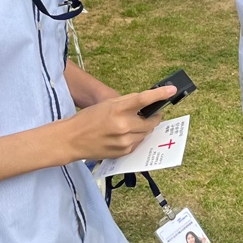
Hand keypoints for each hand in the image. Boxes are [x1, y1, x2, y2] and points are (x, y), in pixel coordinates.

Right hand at [57, 87, 174, 161]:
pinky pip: (138, 143)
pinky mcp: (124, 152)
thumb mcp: (107, 104)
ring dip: (144, 128)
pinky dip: (136, 137)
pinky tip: (125, 135)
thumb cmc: (89, 118)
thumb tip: (146, 101)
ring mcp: (124, 141)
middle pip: (151, 121)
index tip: (171, 90)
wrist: (71, 139)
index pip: (143, 99)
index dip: (160, 94)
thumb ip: (127, 102)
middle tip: (151, 114)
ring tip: (132, 125)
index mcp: (117, 109)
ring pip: (146, 133)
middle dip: (153, 117)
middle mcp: (123, 126)